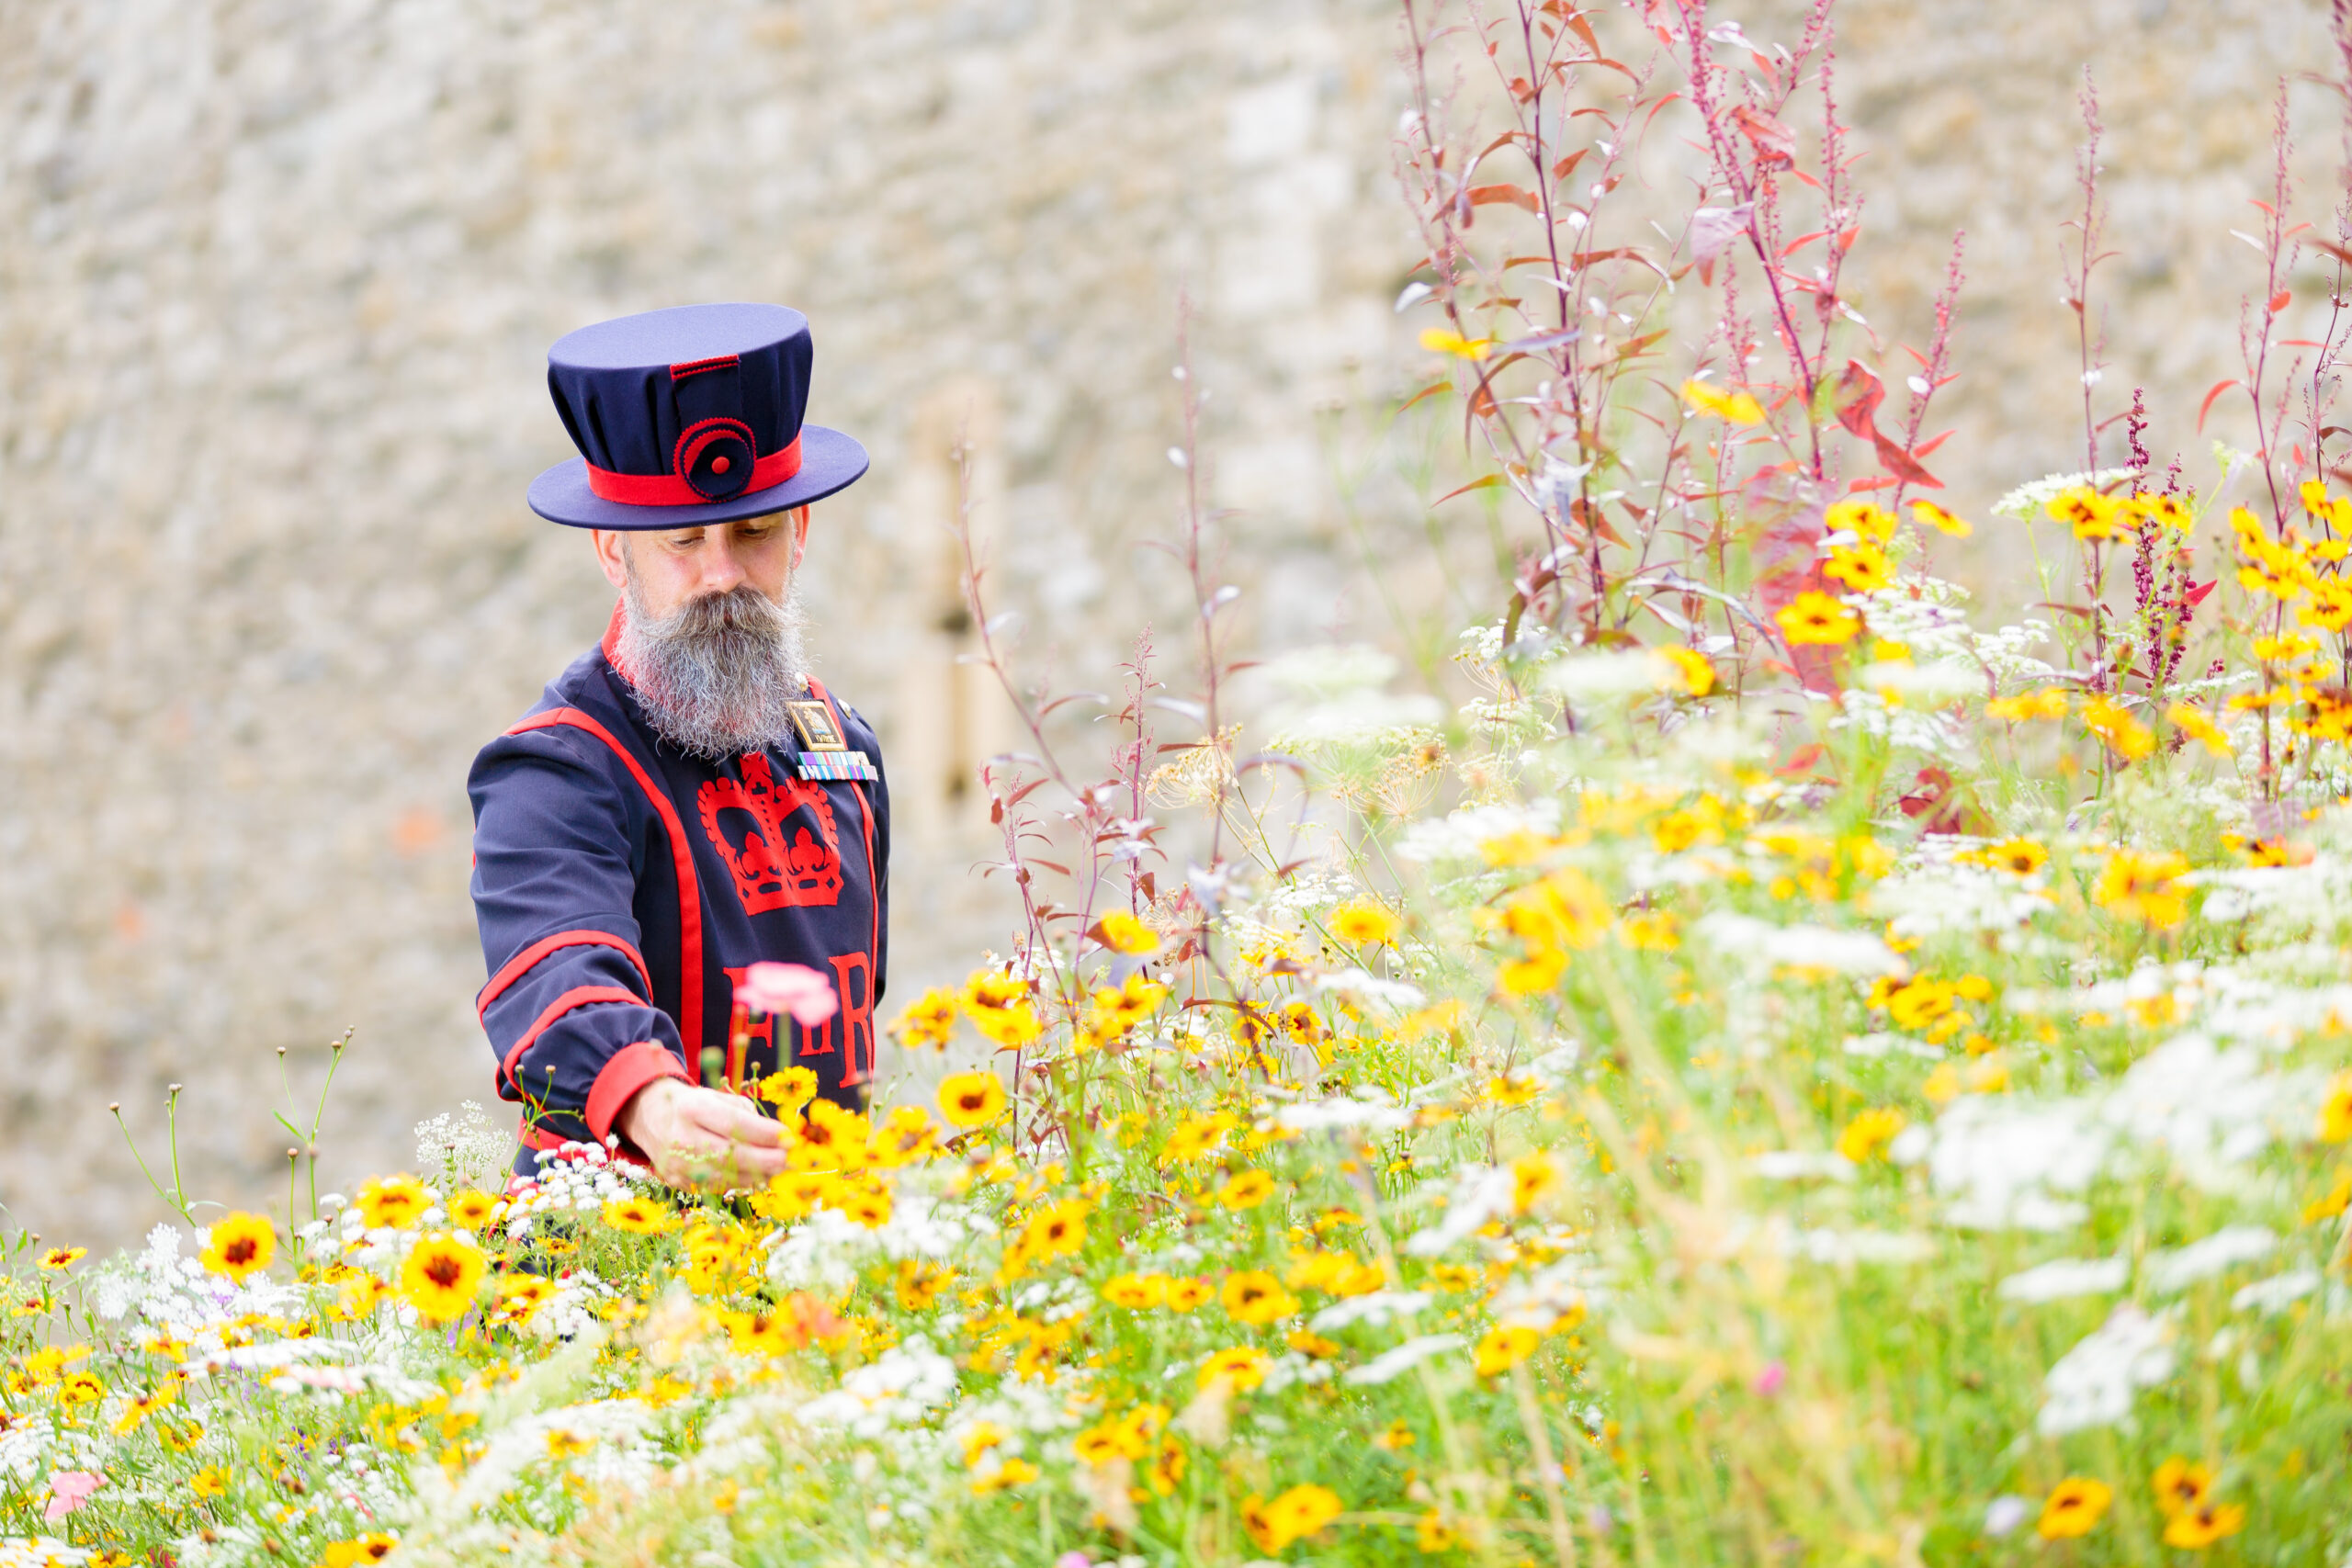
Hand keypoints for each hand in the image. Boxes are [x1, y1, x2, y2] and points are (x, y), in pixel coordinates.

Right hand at [613, 1077, 786, 1191]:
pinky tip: (760, 1176)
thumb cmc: (694, 1105)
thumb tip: (777, 1137)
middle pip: (731, 1155)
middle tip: (792, 1159)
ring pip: (727, 1177)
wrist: (651, 1120)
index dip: (765, 1134)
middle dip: (767, 1159)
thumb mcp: (716, 1097)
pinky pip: (718, 1187)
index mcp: (692, 1109)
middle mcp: (681, 1138)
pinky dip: (743, 1183)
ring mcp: (678, 1165)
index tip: (789, 1137)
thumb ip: (745, 1113)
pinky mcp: (679, 1183)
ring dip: (759, 1175)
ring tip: (782, 1169)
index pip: (733, 1124)